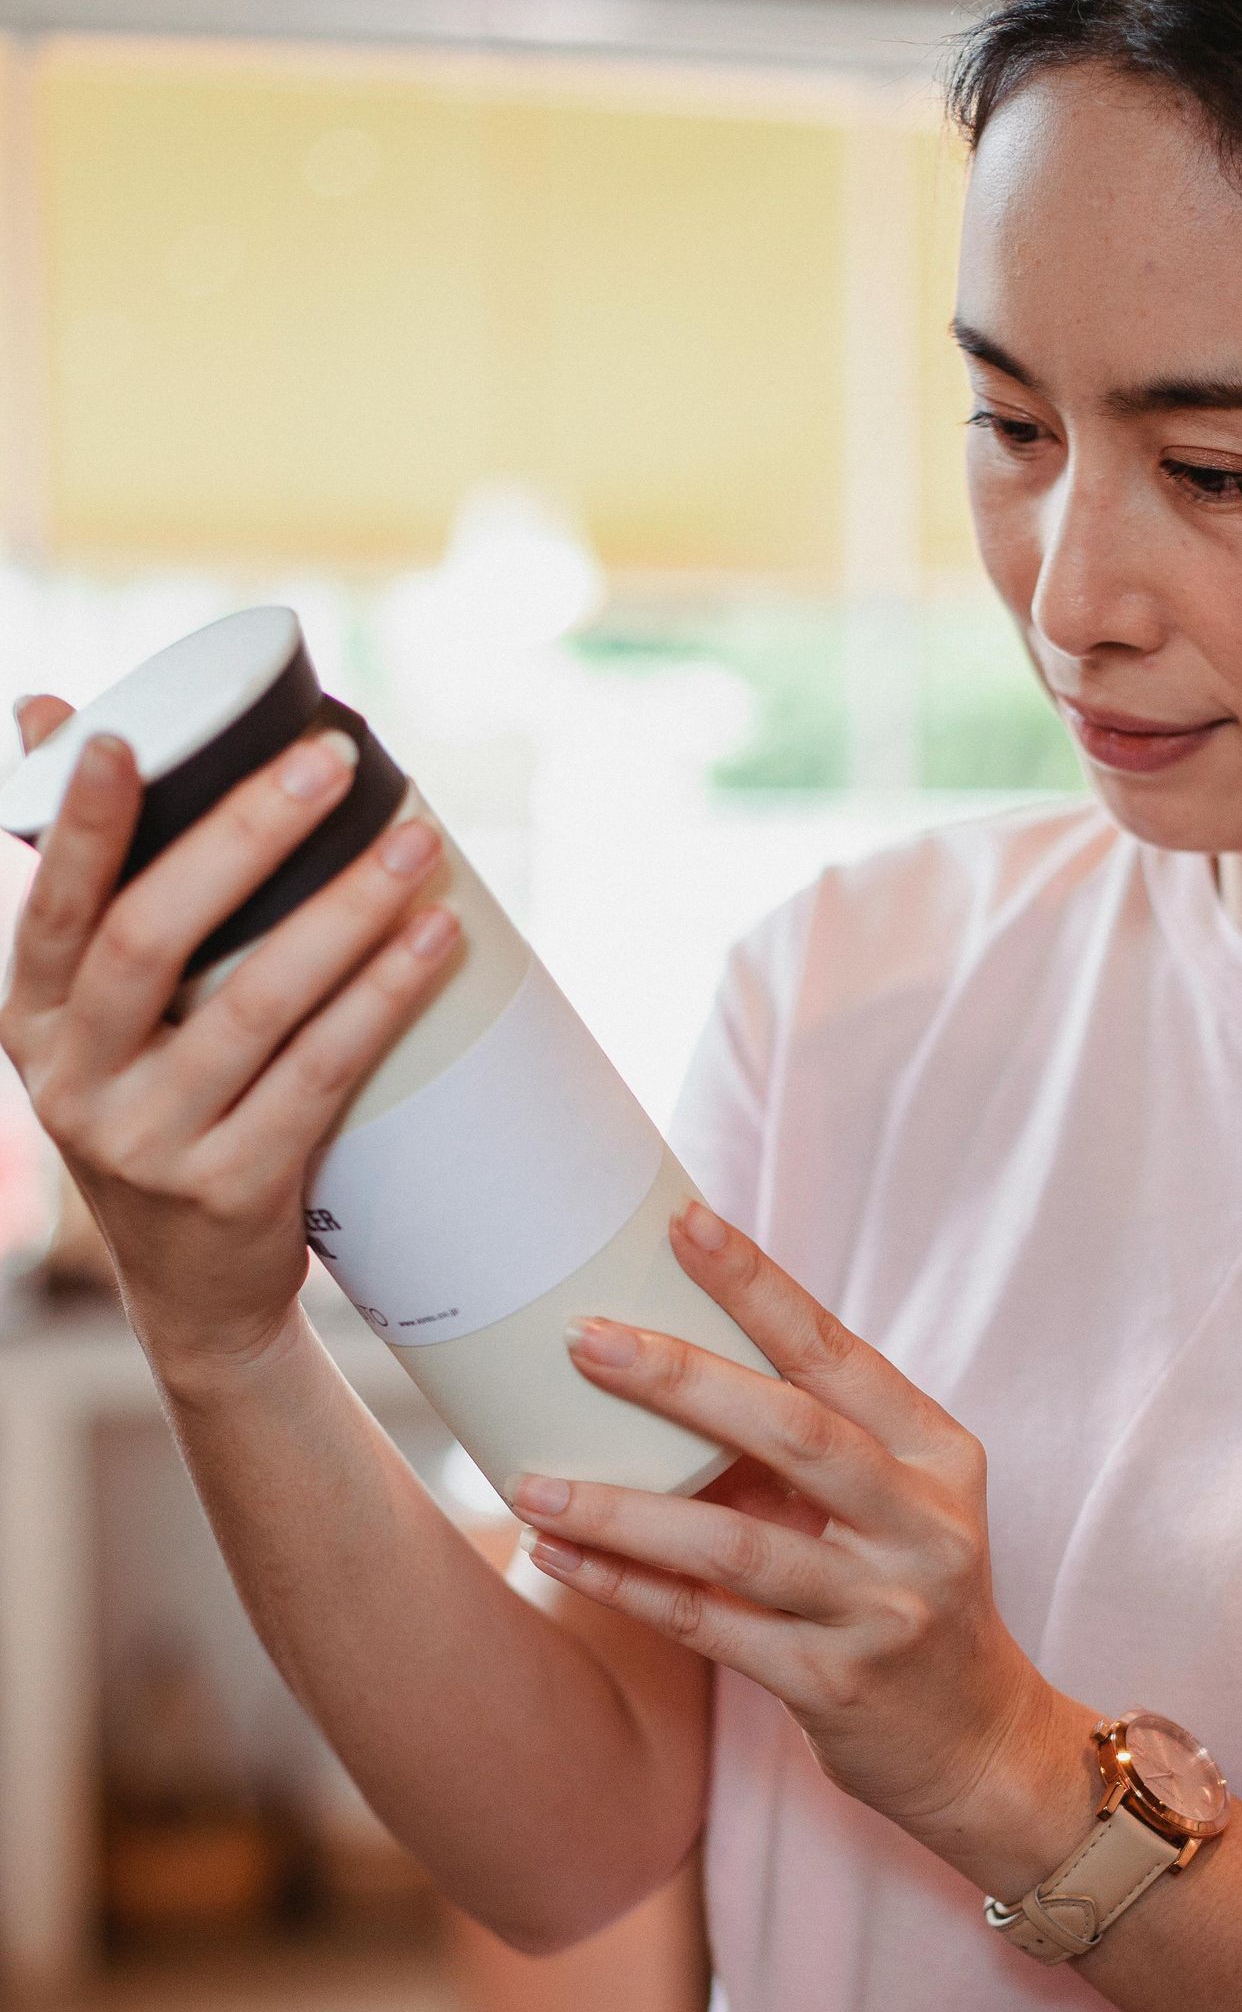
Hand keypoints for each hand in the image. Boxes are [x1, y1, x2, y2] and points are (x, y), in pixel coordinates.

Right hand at [0, 701, 460, 1389]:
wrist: (195, 1298)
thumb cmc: (161, 1116)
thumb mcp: (103, 1023)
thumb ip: (93, 886)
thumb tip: (55, 714)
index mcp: (33, 1023)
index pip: (51, 909)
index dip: (81, 826)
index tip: (120, 739)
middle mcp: (75, 1082)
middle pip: (152, 939)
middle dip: (244, 837)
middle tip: (331, 762)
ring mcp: (151, 1144)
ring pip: (254, 1006)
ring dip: (343, 913)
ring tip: (416, 844)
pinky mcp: (232, 1190)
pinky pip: (319, 1076)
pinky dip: (381, 999)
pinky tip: (432, 942)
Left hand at [509, 1198, 1091, 1857]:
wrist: (980, 1749)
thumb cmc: (911, 1599)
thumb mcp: (896, 1508)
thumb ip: (813, 1444)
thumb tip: (670, 1356)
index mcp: (937, 1458)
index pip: (839, 1355)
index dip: (761, 1287)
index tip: (685, 1223)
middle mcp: (920, 1526)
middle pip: (792, 1432)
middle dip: (681, 1380)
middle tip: (584, 1340)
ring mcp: (880, 1610)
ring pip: (734, 1542)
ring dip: (622, 1507)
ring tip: (529, 1483)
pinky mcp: (833, 1685)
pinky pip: (708, 1625)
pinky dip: (627, 1585)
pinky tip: (558, 1554)